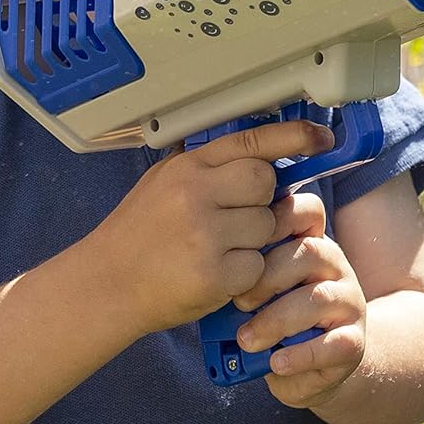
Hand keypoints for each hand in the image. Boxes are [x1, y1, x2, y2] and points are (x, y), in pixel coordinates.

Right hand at [86, 119, 335, 339]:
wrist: (103, 286)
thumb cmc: (137, 234)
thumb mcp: (164, 182)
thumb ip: (208, 166)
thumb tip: (261, 150)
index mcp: (187, 168)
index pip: (252, 141)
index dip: (294, 136)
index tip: (321, 138)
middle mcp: (196, 194)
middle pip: (267, 184)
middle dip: (259, 201)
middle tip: (232, 219)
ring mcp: (204, 235)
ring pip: (266, 226)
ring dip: (252, 241)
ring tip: (215, 249)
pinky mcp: (213, 275)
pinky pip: (257, 266)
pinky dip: (244, 275)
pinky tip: (215, 274)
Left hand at [232, 191, 368, 410]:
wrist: (314, 368)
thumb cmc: (277, 323)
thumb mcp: (261, 295)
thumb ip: (248, 278)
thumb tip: (213, 274)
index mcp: (313, 247)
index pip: (309, 211)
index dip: (279, 219)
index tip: (243, 243)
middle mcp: (336, 268)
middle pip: (310, 252)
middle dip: (267, 277)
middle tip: (239, 303)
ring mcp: (349, 303)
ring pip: (318, 298)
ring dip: (276, 320)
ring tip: (247, 340)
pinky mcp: (354, 341)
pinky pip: (333, 344)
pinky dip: (300, 355)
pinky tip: (276, 363)